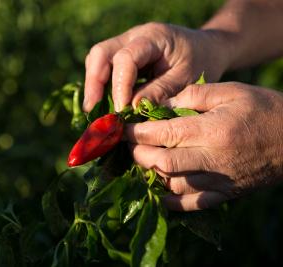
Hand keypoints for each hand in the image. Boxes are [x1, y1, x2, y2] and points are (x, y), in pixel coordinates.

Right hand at [83, 22, 229, 111]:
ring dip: (94, 85)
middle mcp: (134, 37)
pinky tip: (104, 104)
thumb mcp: (187, 79)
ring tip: (95, 110)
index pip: (126, 59)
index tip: (122, 111)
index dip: (120, 86)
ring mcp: (126, 44)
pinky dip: (101, 86)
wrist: (207, 49)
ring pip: (97, 59)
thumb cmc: (201, 62)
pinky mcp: (123, 56)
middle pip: (101, 53)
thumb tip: (132, 109)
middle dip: (94, 83)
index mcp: (153, 37)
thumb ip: (160, 91)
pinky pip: (103, 67)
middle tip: (92, 110)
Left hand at [126, 82, 282, 210]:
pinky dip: (171, 200)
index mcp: (212, 130)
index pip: (163, 133)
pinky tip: (159, 191)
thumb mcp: (231, 91)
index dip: (137, 132)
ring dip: (151, 174)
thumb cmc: (263, 109)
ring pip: (173, 184)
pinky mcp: (226, 194)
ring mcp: (219, 180)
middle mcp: (212, 158)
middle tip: (129, 145)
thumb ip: (194, 96)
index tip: (122, 128)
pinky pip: (192, 204)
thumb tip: (162, 105)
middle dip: (138, 154)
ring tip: (142, 162)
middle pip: (162, 162)